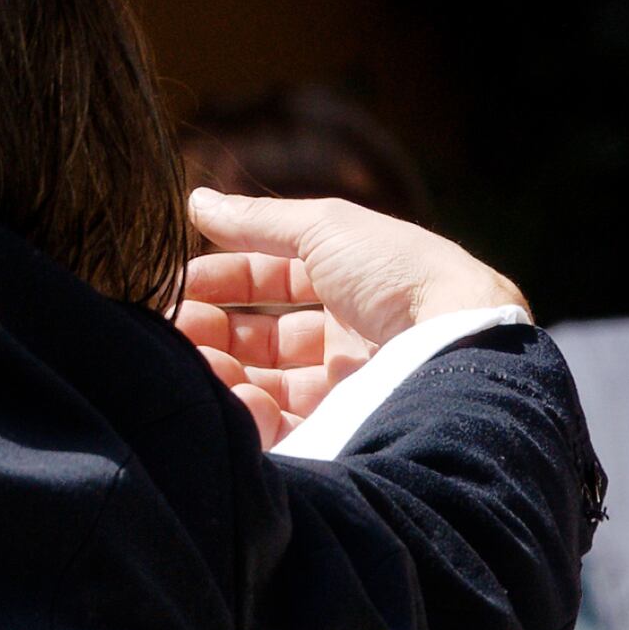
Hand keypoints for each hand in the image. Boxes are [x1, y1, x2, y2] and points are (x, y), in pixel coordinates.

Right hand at [175, 188, 525, 444]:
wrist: (454, 344)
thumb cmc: (397, 274)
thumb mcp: (325, 227)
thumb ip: (258, 219)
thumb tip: (197, 200)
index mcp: (349, 283)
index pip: (271, 280)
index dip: (224, 279)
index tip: (177, 285)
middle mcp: (348, 336)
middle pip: (261, 336)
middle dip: (212, 328)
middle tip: (174, 327)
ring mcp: (346, 387)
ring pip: (262, 381)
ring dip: (221, 368)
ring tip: (194, 362)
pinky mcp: (342, 429)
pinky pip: (280, 425)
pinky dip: (248, 410)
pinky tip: (234, 395)